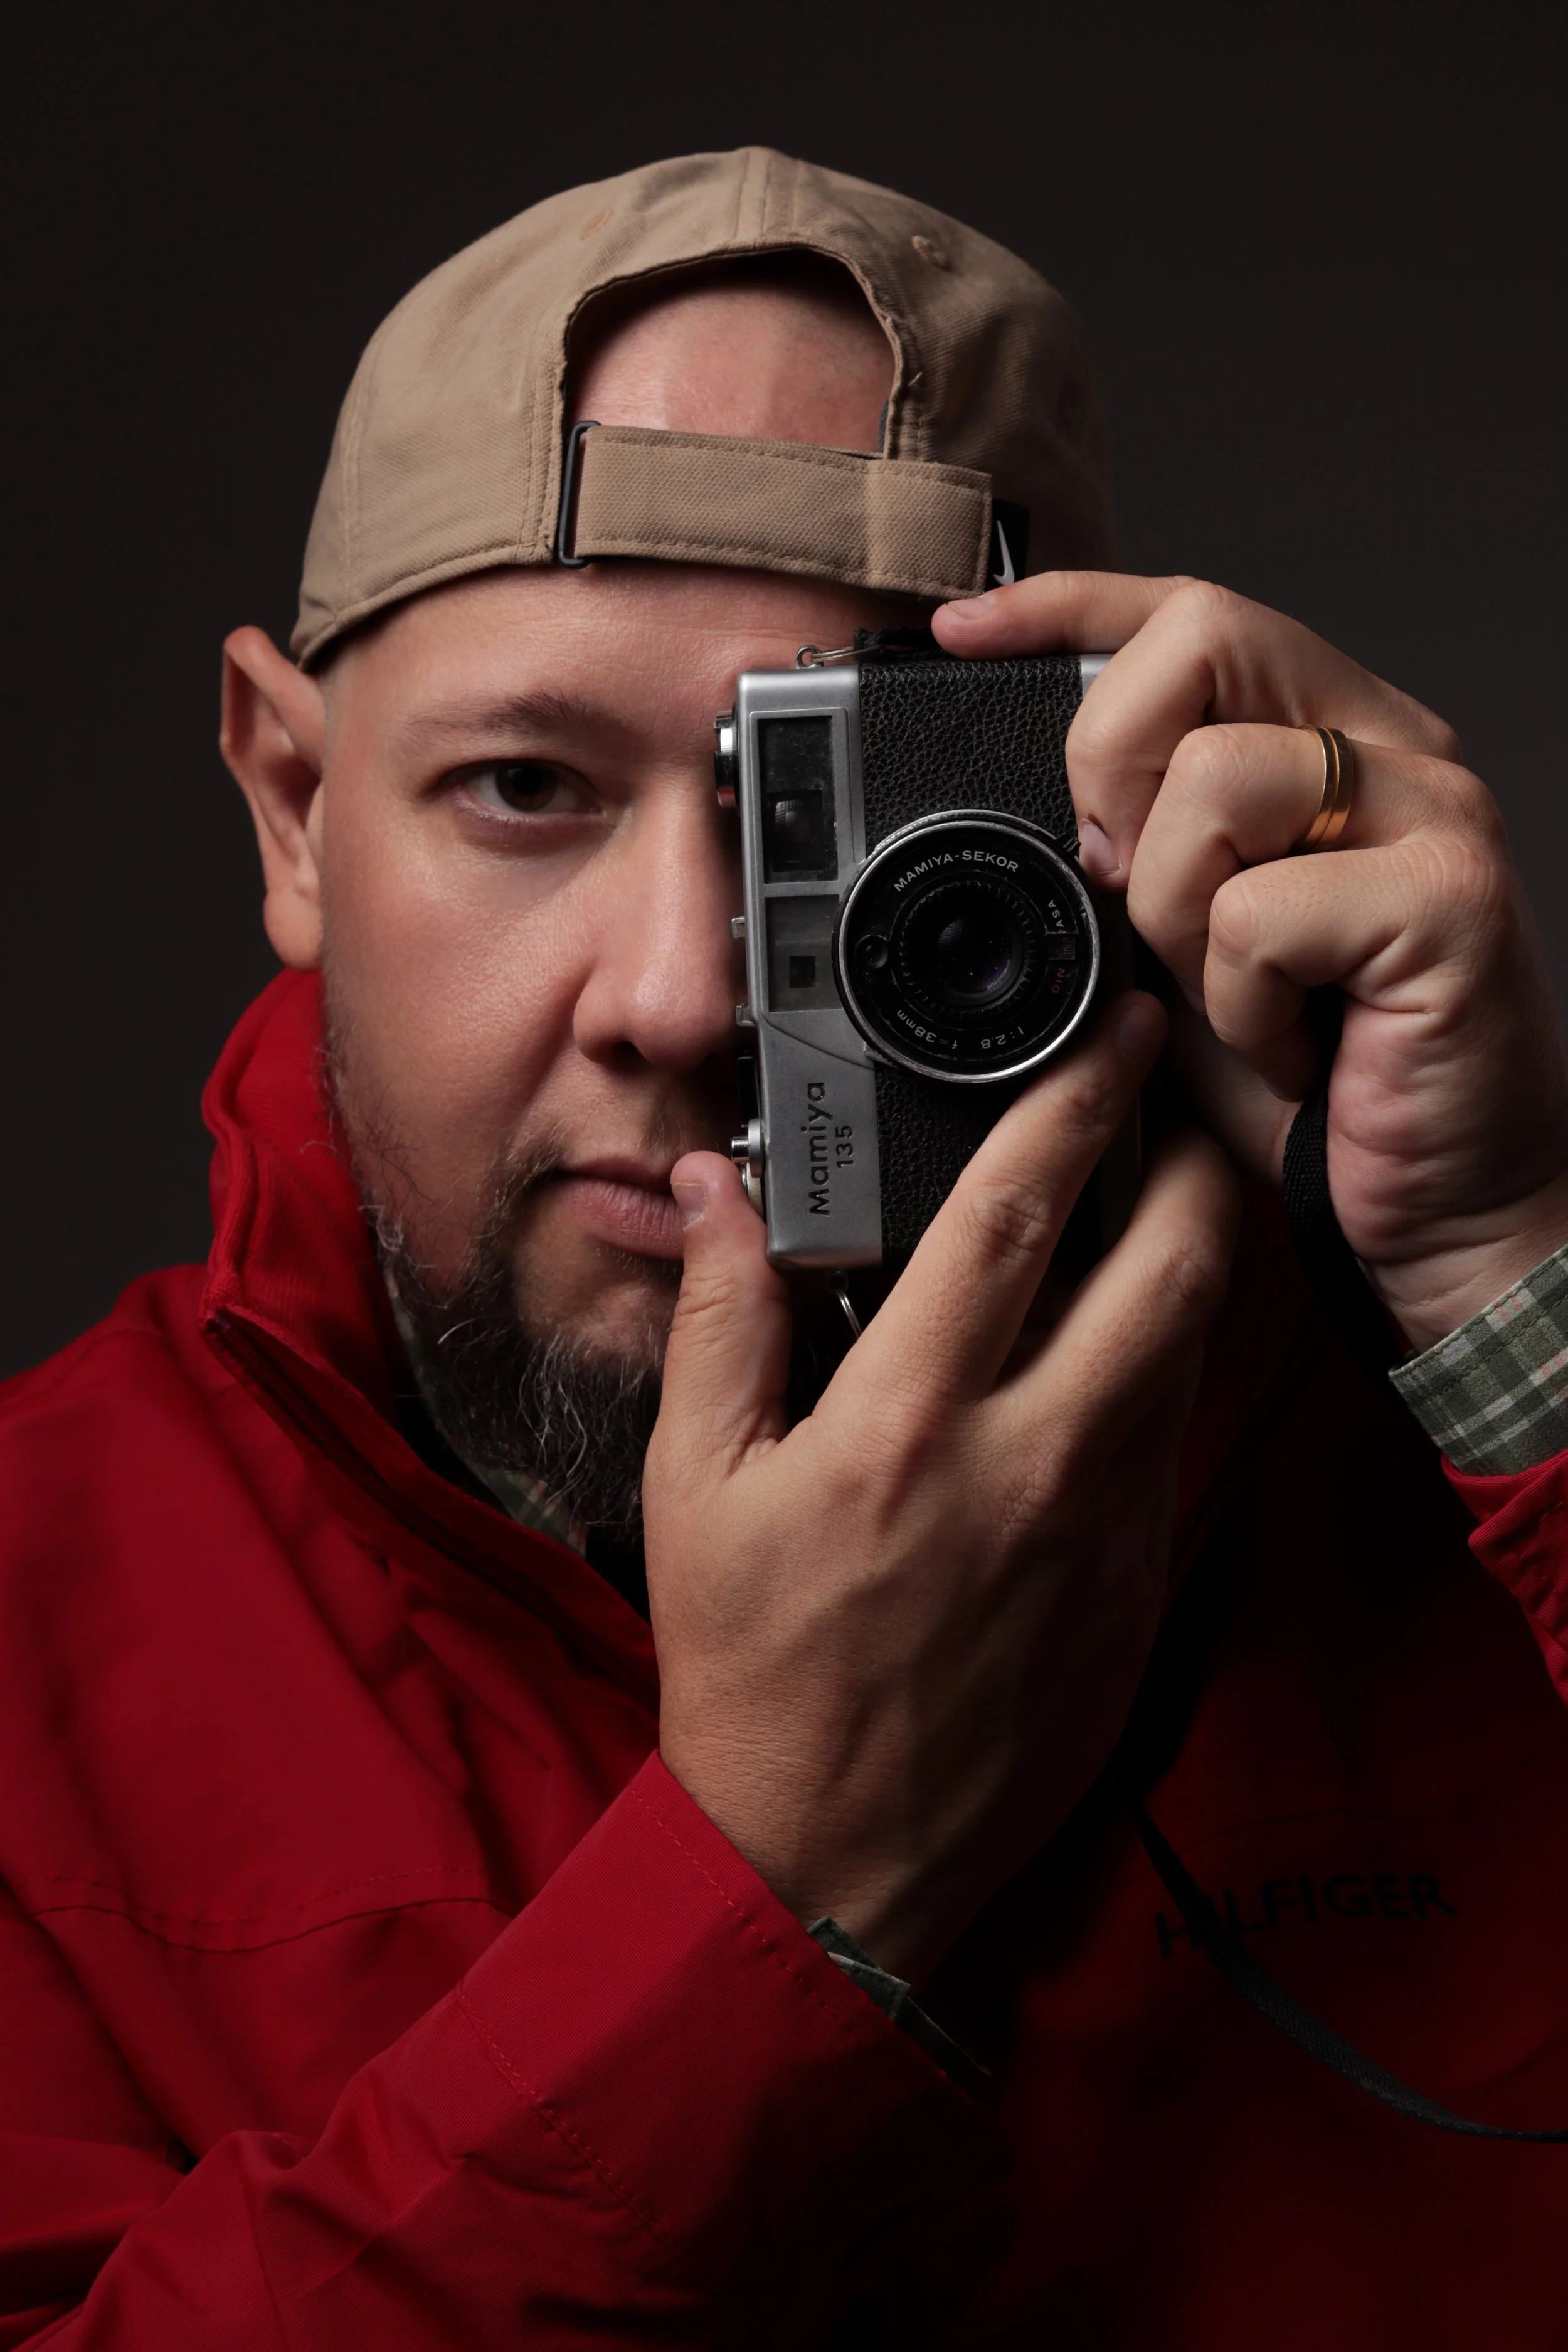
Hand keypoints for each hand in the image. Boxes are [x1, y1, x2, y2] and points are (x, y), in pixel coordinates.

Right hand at [644, 998, 1236, 1981]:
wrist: (833, 1858)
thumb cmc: (752, 1670)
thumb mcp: (696, 1488)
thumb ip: (718, 1322)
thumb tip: (714, 1192)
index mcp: (907, 1421)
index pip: (1015, 1216)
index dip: (1075, 1103)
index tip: (1112, 1037)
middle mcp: (1028, 1461)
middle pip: (1168, 1264)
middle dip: (1193, 1158)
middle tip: (1179, 1104)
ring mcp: (1101, 1529)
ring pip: (1193, 1347)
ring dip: (1195, 1255)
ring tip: (1163, 1202)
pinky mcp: (1137, 1587)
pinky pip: (1176, 1441)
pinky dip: (1168, 1368)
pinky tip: (1128, 1346)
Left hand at [935, 576, 1567, 1349]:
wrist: (1441, 1206)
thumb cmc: (1321, 1087)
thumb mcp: (1185, 956)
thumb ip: (1133, 868)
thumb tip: (1041, 822)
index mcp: (1330, 741)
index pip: (1192, 614)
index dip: (1066, 604)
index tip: (963, 631)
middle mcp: (1393, 751)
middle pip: (1200, 638)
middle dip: (1114, 769)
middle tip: (1136, 896)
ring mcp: (1431, 813)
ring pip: (1211, 779)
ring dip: (1178, 917)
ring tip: (1239, 999)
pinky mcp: (1450, 897)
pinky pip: (1258, 912)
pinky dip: (1243, 1006)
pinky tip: (1293, 1050)